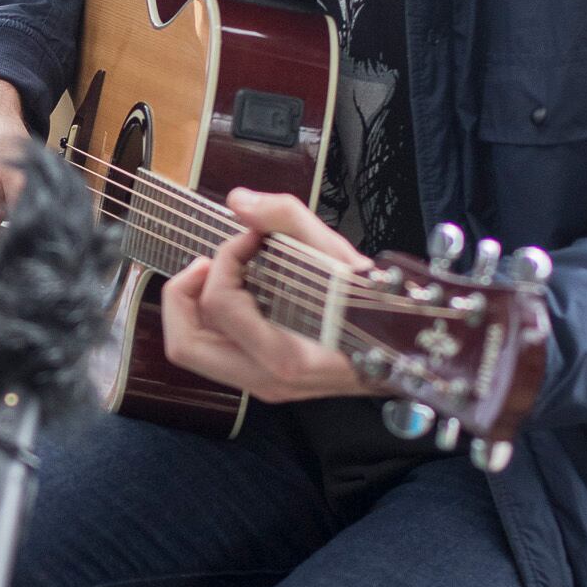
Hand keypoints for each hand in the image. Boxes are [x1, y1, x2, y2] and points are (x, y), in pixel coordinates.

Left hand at [158, 187, 381, 403]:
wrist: (404, 346)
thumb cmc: (374, 303)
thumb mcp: (338, 253)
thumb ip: (287, 217)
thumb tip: (240, 201)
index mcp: (286, 355)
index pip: (221, 305)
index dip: (225, 258)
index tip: (249, 238)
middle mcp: (267, 379)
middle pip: (185, 345)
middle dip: (183, 292)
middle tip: (208, 262)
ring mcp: (262, 385)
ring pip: (191, 351)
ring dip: (192, 306)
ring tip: (217, 273)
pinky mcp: (260, 380)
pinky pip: (212, 352)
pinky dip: (209, 318)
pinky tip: (235, 292)